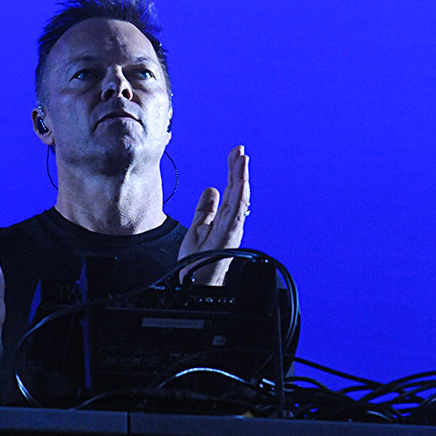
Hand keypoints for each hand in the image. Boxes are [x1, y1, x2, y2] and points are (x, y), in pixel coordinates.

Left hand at [178, 145, 249, 284]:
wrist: (193, 286)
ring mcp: (230, 231)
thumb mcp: (198, 228)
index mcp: (224, 219)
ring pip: (239, 200)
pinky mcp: (227, 239)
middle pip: (236, 191)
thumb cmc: (196, 263)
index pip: (230, 190)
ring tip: (243, 160)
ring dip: (241, 179)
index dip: (232, 171)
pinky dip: (240, 199)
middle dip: (238, 170)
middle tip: (239, 149)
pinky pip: (236, 216)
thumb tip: (210, 188)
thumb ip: (204, 209)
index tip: (234, 153)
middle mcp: (230, 223)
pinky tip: (241, 185)